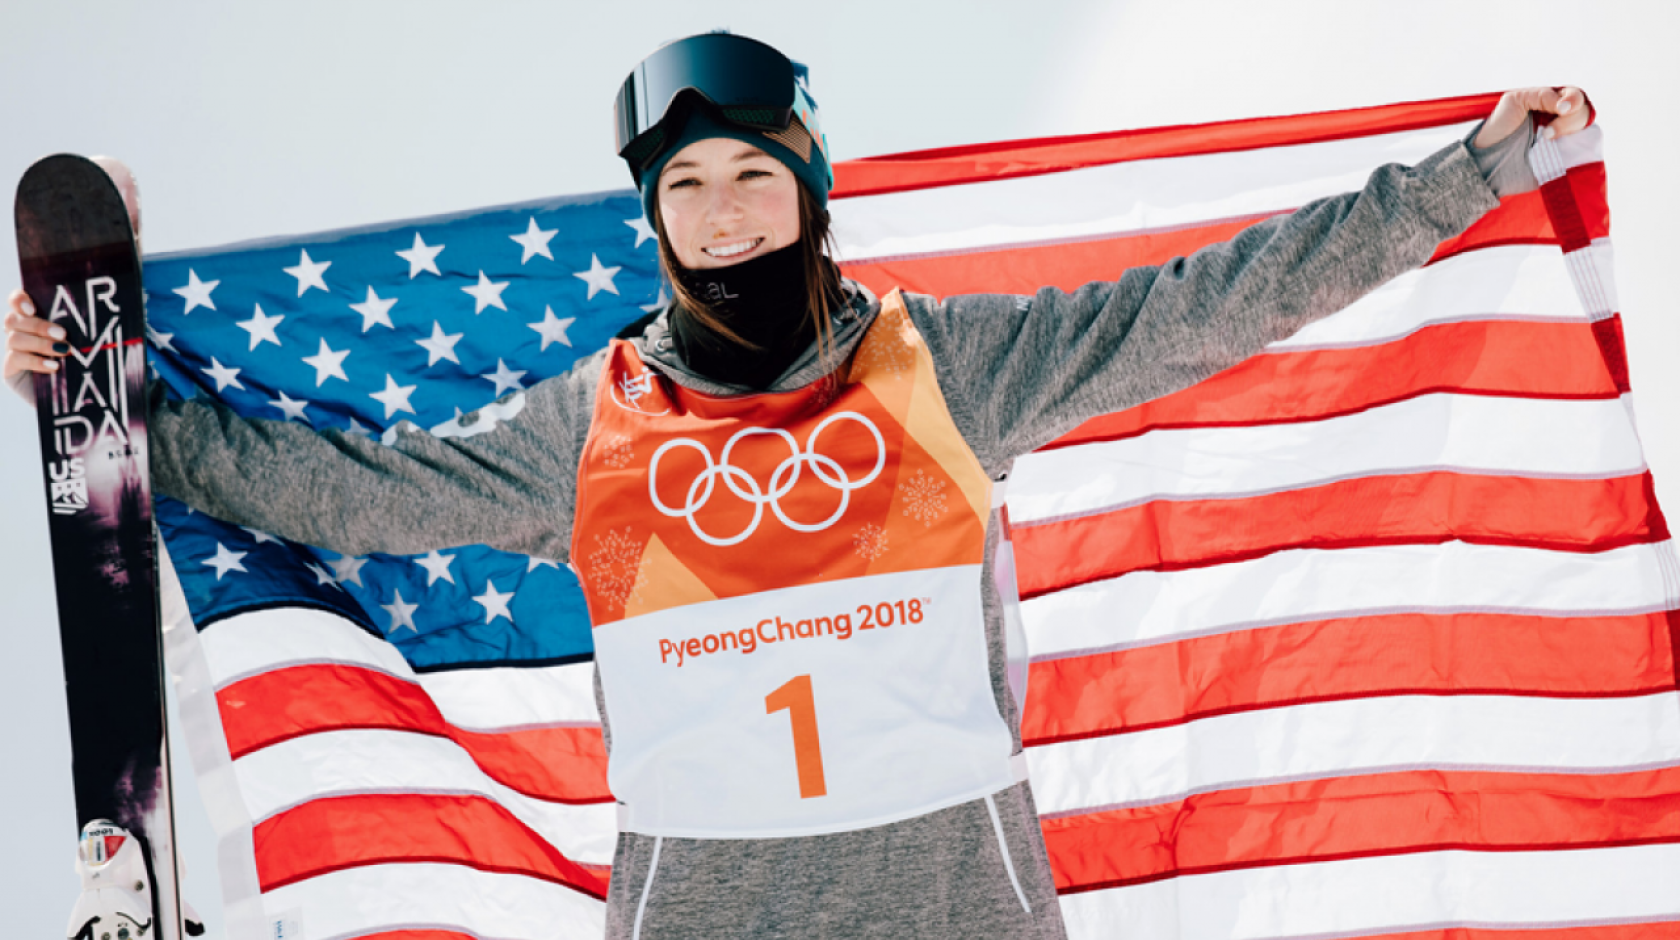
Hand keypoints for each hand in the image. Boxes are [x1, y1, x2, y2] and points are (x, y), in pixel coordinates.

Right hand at [4, 156, 140, 406]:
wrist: (99, 390)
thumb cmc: (106, 347)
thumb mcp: (117, 312)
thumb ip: (122, 274)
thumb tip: (135, 224)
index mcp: (43, 311)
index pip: (20, 295)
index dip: (21, 297)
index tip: (36, 304)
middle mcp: (24, 326)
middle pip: (12, 316)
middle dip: (35, 324)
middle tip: (63, 334)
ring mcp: (15, 348)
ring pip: (12, 337)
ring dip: (39, 344)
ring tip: (65, 353)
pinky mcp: (12, 371)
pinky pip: (12, 361)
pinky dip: (34, 362)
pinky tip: (54, 368)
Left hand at [1475, 86, 1591, 147]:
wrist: (1489, 159)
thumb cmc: (1499, 127)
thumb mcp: (1516, 100)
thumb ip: (1542, 95)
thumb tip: (1566, 106)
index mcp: (1552, 102)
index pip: (1575, 96)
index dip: (1573, 100)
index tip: (1561, 110)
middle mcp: (1562, 119)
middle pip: (1584, 113)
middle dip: (1571, 120)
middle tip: (1547, 133)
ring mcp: (1565, 138)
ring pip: (1587, 130)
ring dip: (1570, 133)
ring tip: (1546, 140)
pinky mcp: (1565, 157)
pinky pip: (1583, 151)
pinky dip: (1577, 149)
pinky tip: (1557, 149)